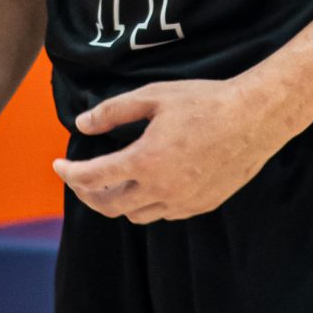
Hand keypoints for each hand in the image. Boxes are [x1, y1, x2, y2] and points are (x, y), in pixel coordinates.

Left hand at [56, 78, 280, 222]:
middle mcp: (162, 189)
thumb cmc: (204, 101)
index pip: (93, 177)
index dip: (69, 173)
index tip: (58, 165)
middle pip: (109, 206)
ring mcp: (183, 201)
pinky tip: (148, 183)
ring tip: (112, 180)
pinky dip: (147, 203)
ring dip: (117, 201)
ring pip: (136, 215)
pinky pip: (164, 214)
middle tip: (79, 178)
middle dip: (88, 194)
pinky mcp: (202, 205)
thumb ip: (113, 112)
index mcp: (145, 161)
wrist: (255, 118)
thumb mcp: (152, 97)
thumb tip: (82, 124)